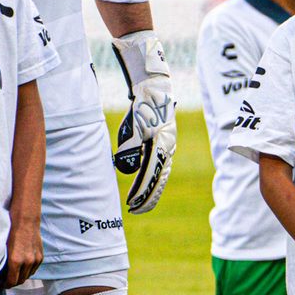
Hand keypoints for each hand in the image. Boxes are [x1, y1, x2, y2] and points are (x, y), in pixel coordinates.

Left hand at [4, 225, 43, 287]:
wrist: (25, 221)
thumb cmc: (11, 233)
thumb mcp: (4, 249)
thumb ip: (4, 262)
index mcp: (15, 261)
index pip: (12, 281)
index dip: (6, 285)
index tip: (3, 285)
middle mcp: (27, 262)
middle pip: (21, 280)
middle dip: (14, 282)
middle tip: (8, 281)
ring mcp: (35, 260)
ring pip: (28, 275)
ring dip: (22, 277)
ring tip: (15, 274)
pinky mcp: (40, 256)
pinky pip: (34, 269)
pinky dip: (29, 270)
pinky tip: (23, 267)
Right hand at [111, 30, 176, 213]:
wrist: (150, 83)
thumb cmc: (144, 107)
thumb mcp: (140, 129)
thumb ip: (136, 148)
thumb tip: (127, 168)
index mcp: (165, 146)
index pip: (160, 175)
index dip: (151, 192)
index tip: (141, 207)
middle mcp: (167, 145)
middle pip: (158, 176)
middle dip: (148, 195)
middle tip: (137, 210)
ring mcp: (161, 139)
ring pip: (154, 171)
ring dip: (144, 189)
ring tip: (135, 203)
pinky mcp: (152, 132)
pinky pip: (147, 157)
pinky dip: (141, 172)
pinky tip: (134, 180)